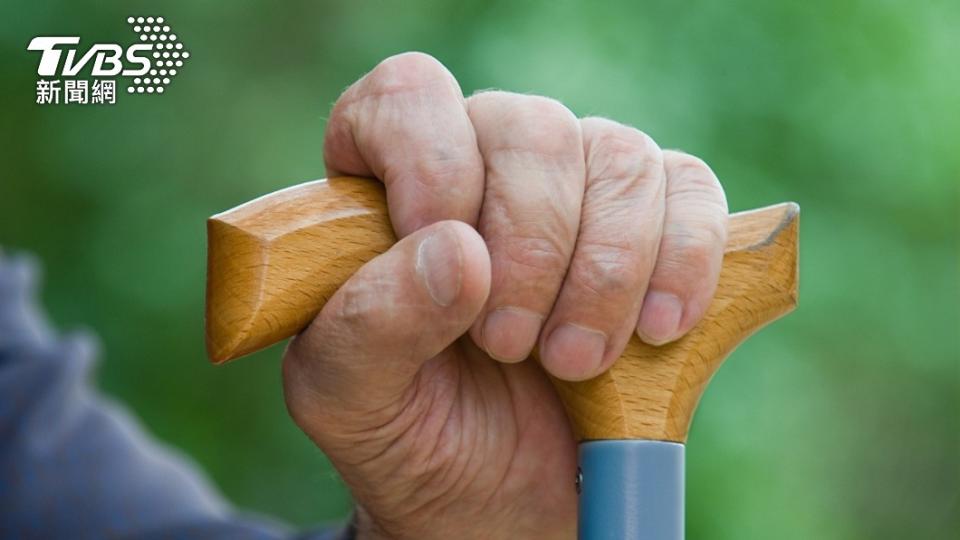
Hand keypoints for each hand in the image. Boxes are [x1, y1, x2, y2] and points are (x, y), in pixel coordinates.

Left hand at [282, 53, 726, 538]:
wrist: (497, 501)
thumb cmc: (412, 436)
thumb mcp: (351, 399)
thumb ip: (370, 325)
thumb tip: (457, 252)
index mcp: (387, 184)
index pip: (410, 96)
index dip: (433, 158)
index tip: (451, 255)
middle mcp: (485, 164)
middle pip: (530, 128)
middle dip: (532, 248)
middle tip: (511, 348)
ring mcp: (576, 189)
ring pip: (619, 155)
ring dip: (607, 270)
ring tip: (576, 363)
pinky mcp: (655, 224)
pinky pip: (691, 192)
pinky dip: (685, 260)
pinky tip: (657, 330)